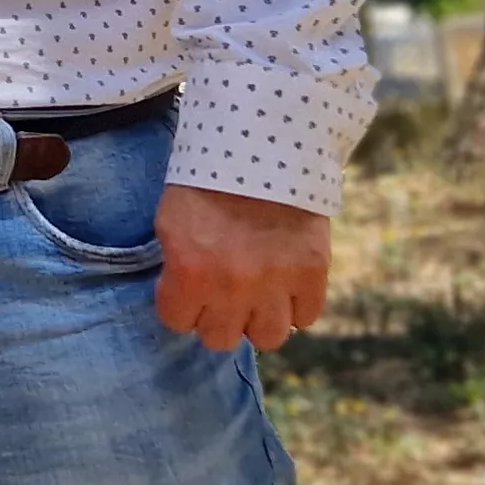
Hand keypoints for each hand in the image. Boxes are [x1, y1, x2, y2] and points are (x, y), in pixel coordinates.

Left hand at [152, 184, 331, 352]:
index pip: (178, 321)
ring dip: (260, 318)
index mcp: (190, 271)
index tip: (188, 287)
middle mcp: (232, 286)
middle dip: (219, 316)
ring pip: (268, 337)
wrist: (265, 145)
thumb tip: (185, 296)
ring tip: (259, 294)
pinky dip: (296, 306)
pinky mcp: (312, 274)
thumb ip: (177, 265)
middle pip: (221, 338)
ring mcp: (276, 283)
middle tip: (223, 292)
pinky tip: (287, 284)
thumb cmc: (208, 179)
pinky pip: (305, 318)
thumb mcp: (172, 220)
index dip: (181, 304)